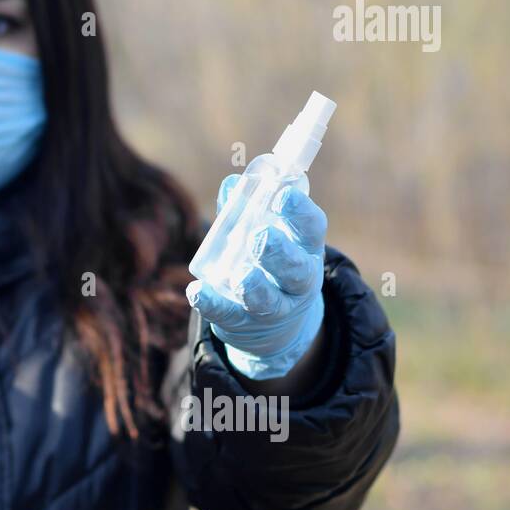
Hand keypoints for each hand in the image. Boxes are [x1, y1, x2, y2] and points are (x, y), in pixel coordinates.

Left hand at [186, 175, 327, 379]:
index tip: (282, 195)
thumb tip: (230, 183)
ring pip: (268, 301)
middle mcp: (298, 281)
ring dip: (254, 288)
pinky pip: (229, 316)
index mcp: (306, 249)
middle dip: (279, 252)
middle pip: (296, 269)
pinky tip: (197, 292)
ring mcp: (274, 307)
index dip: (300, 212)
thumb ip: (247, 210)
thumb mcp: (270, 234)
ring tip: (240, 276)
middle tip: (260, 236)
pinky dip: (212, 304)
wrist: (275, 325)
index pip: (312, 229)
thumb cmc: (270, 263)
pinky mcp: (244, 324)